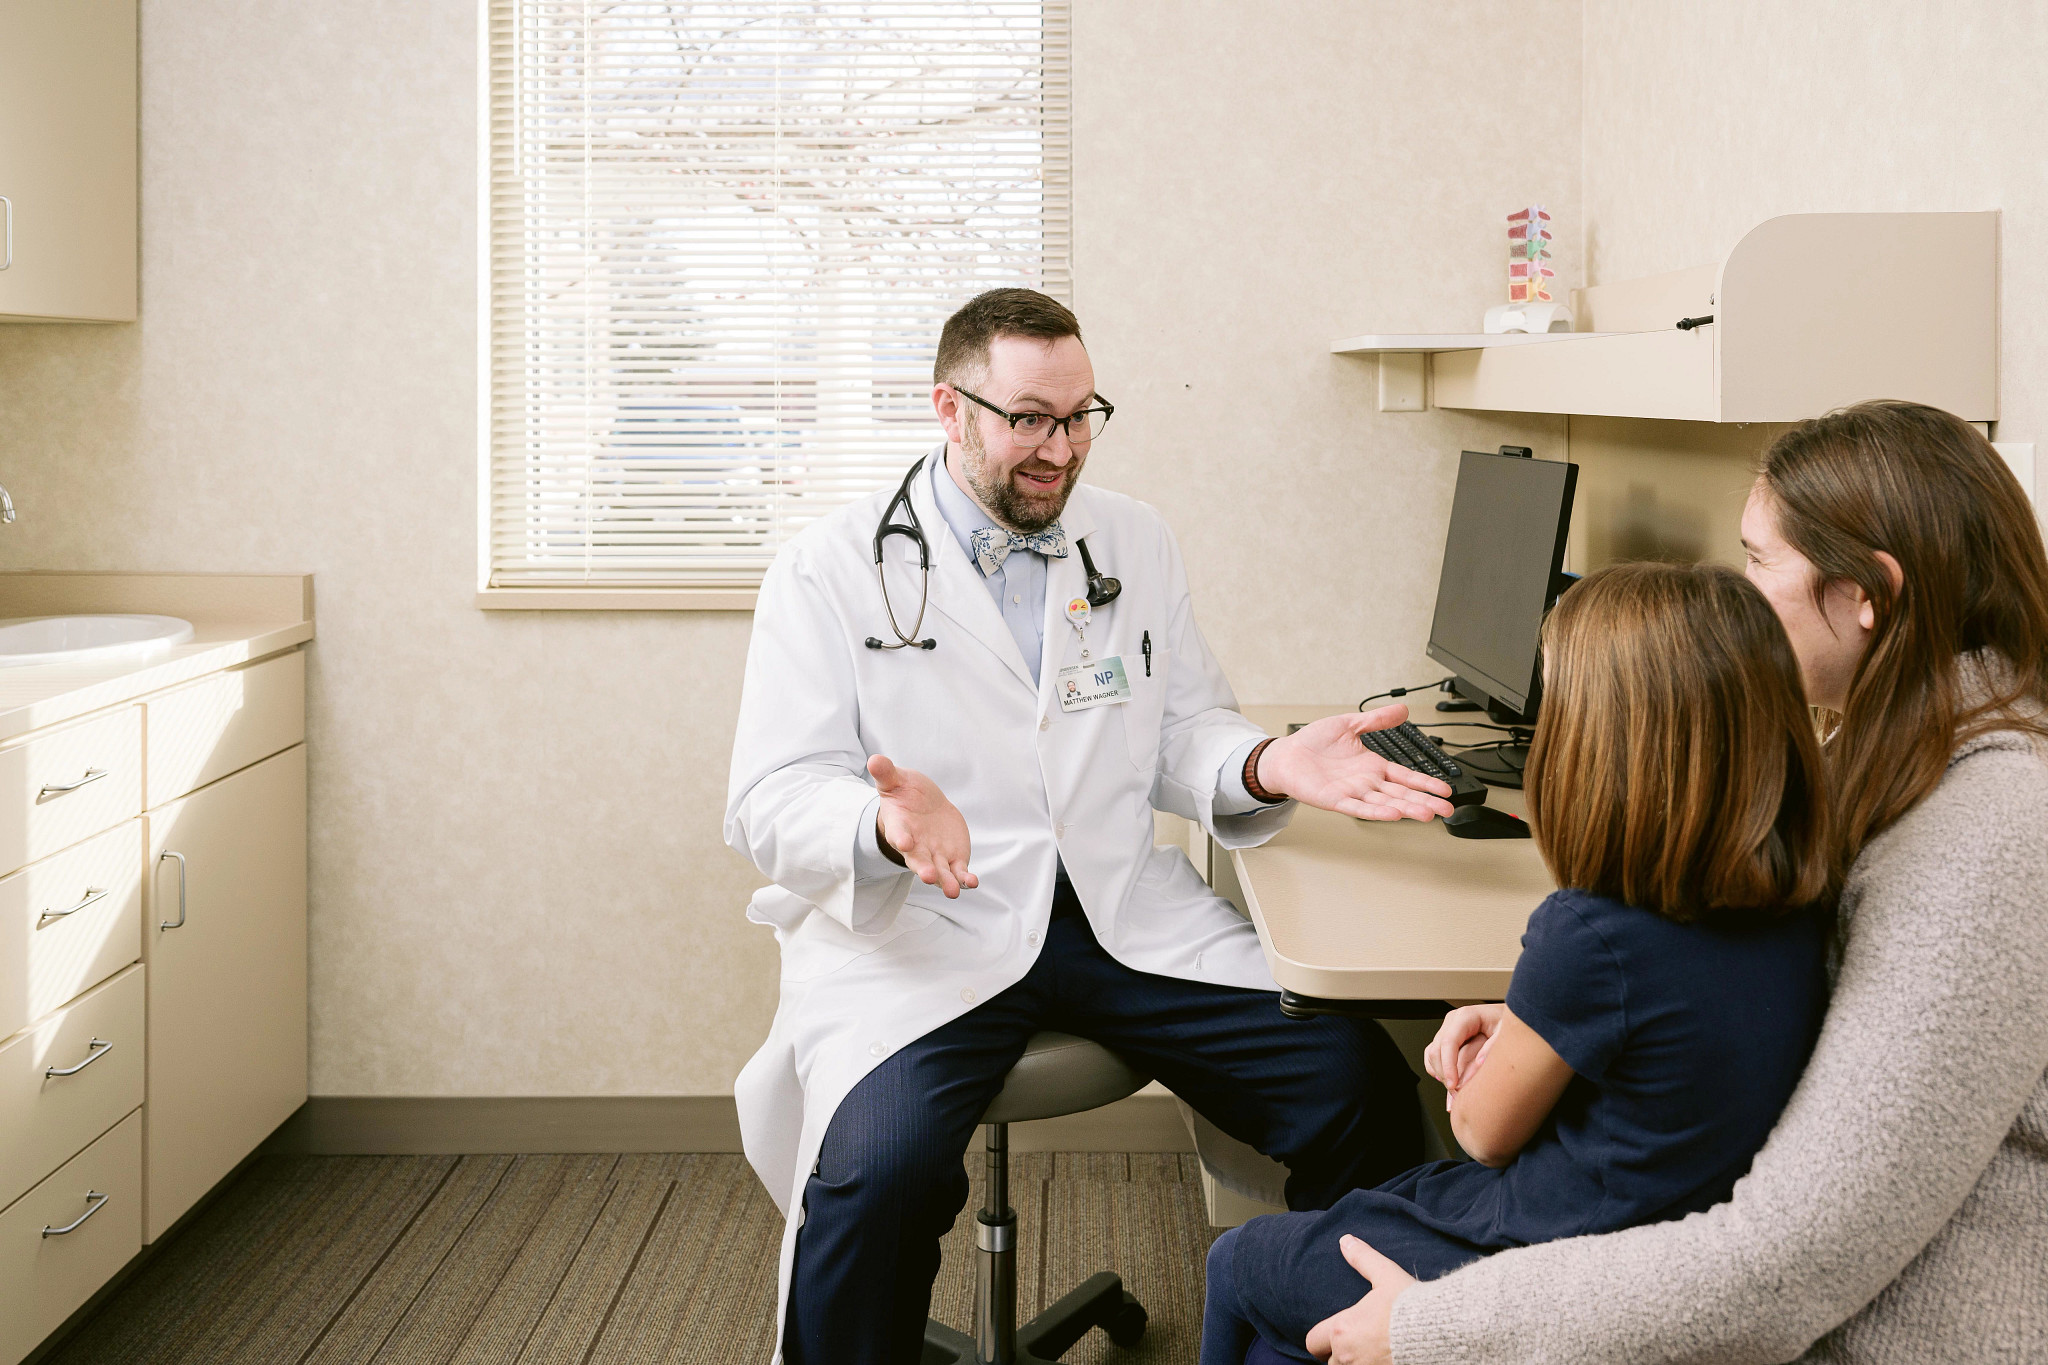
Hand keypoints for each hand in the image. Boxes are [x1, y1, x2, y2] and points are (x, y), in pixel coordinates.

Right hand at [869, 754, 978, 898]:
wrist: (923, 806)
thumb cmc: (905, 793)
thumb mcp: (895, 781)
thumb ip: (886, 773)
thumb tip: (874, 759)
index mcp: (900, 827)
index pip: (898, 834)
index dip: (901, 838)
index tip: (904, 842)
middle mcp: (916, 847)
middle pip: (918, 861)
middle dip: (924, 869)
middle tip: (928, 877)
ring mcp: (935, 855)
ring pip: (940, 872)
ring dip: (946, 881)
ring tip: (953, 891)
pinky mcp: (953, 859)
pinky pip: (959, 872)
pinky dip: (965, 879)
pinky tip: (972, 882)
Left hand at [1255, 706, 1454, 821]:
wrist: (1286, 754)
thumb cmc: (1314, 742)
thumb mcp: (1349, 724)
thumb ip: (1376, 720)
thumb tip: (1402, 709)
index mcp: (1372, 766)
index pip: (1406, 776)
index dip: (1426, 783)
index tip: (1446, 791)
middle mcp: (1366, 782)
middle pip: (1402, 794)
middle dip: (1425, 801)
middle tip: (1447, 810)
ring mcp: (1352, 792)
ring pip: (1385, 803)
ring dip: (1407, 809)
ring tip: (1427, 814)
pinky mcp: (1335, 800)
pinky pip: (1359, 808)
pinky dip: (1376, 812)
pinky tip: (1393, 815)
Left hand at [1305, 1235, 1414, 1363]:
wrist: (1441, 1333)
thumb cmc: (1410, 1306)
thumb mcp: (1386, 1275)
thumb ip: (1363, 1258)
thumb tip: (1346, 1240)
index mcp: (1342, 1330)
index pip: (1313, 1341)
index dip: (1321, 1339)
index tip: (1334, 1334)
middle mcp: (1348, 1356)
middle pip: (1331, 1362)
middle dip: (1339, 1355)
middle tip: (1355, 1344)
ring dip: (1354, 1364)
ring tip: (1369, 1352)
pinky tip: (1384, 1360)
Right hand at [1425, 1004, 1504, 1107]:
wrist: (1513, 1019)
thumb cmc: (1510, 1025)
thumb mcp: (1508, 1034)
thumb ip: (1493, 1046)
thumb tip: (1479, 1063)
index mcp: (1466, 1016)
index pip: (1448, 1042)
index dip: (1448, 1066)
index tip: (1453, 1085)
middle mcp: (1453, 1022)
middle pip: (1436, 1051)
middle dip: (1445, 1076)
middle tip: (1459, 1096)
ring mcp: (1448, 1030)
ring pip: (1432, 1056)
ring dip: (1442, 1076)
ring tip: (1458, 1094)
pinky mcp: (1446, 1039)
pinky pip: (1433, 1058)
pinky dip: (1438, 1072)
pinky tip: (1452, 1082)